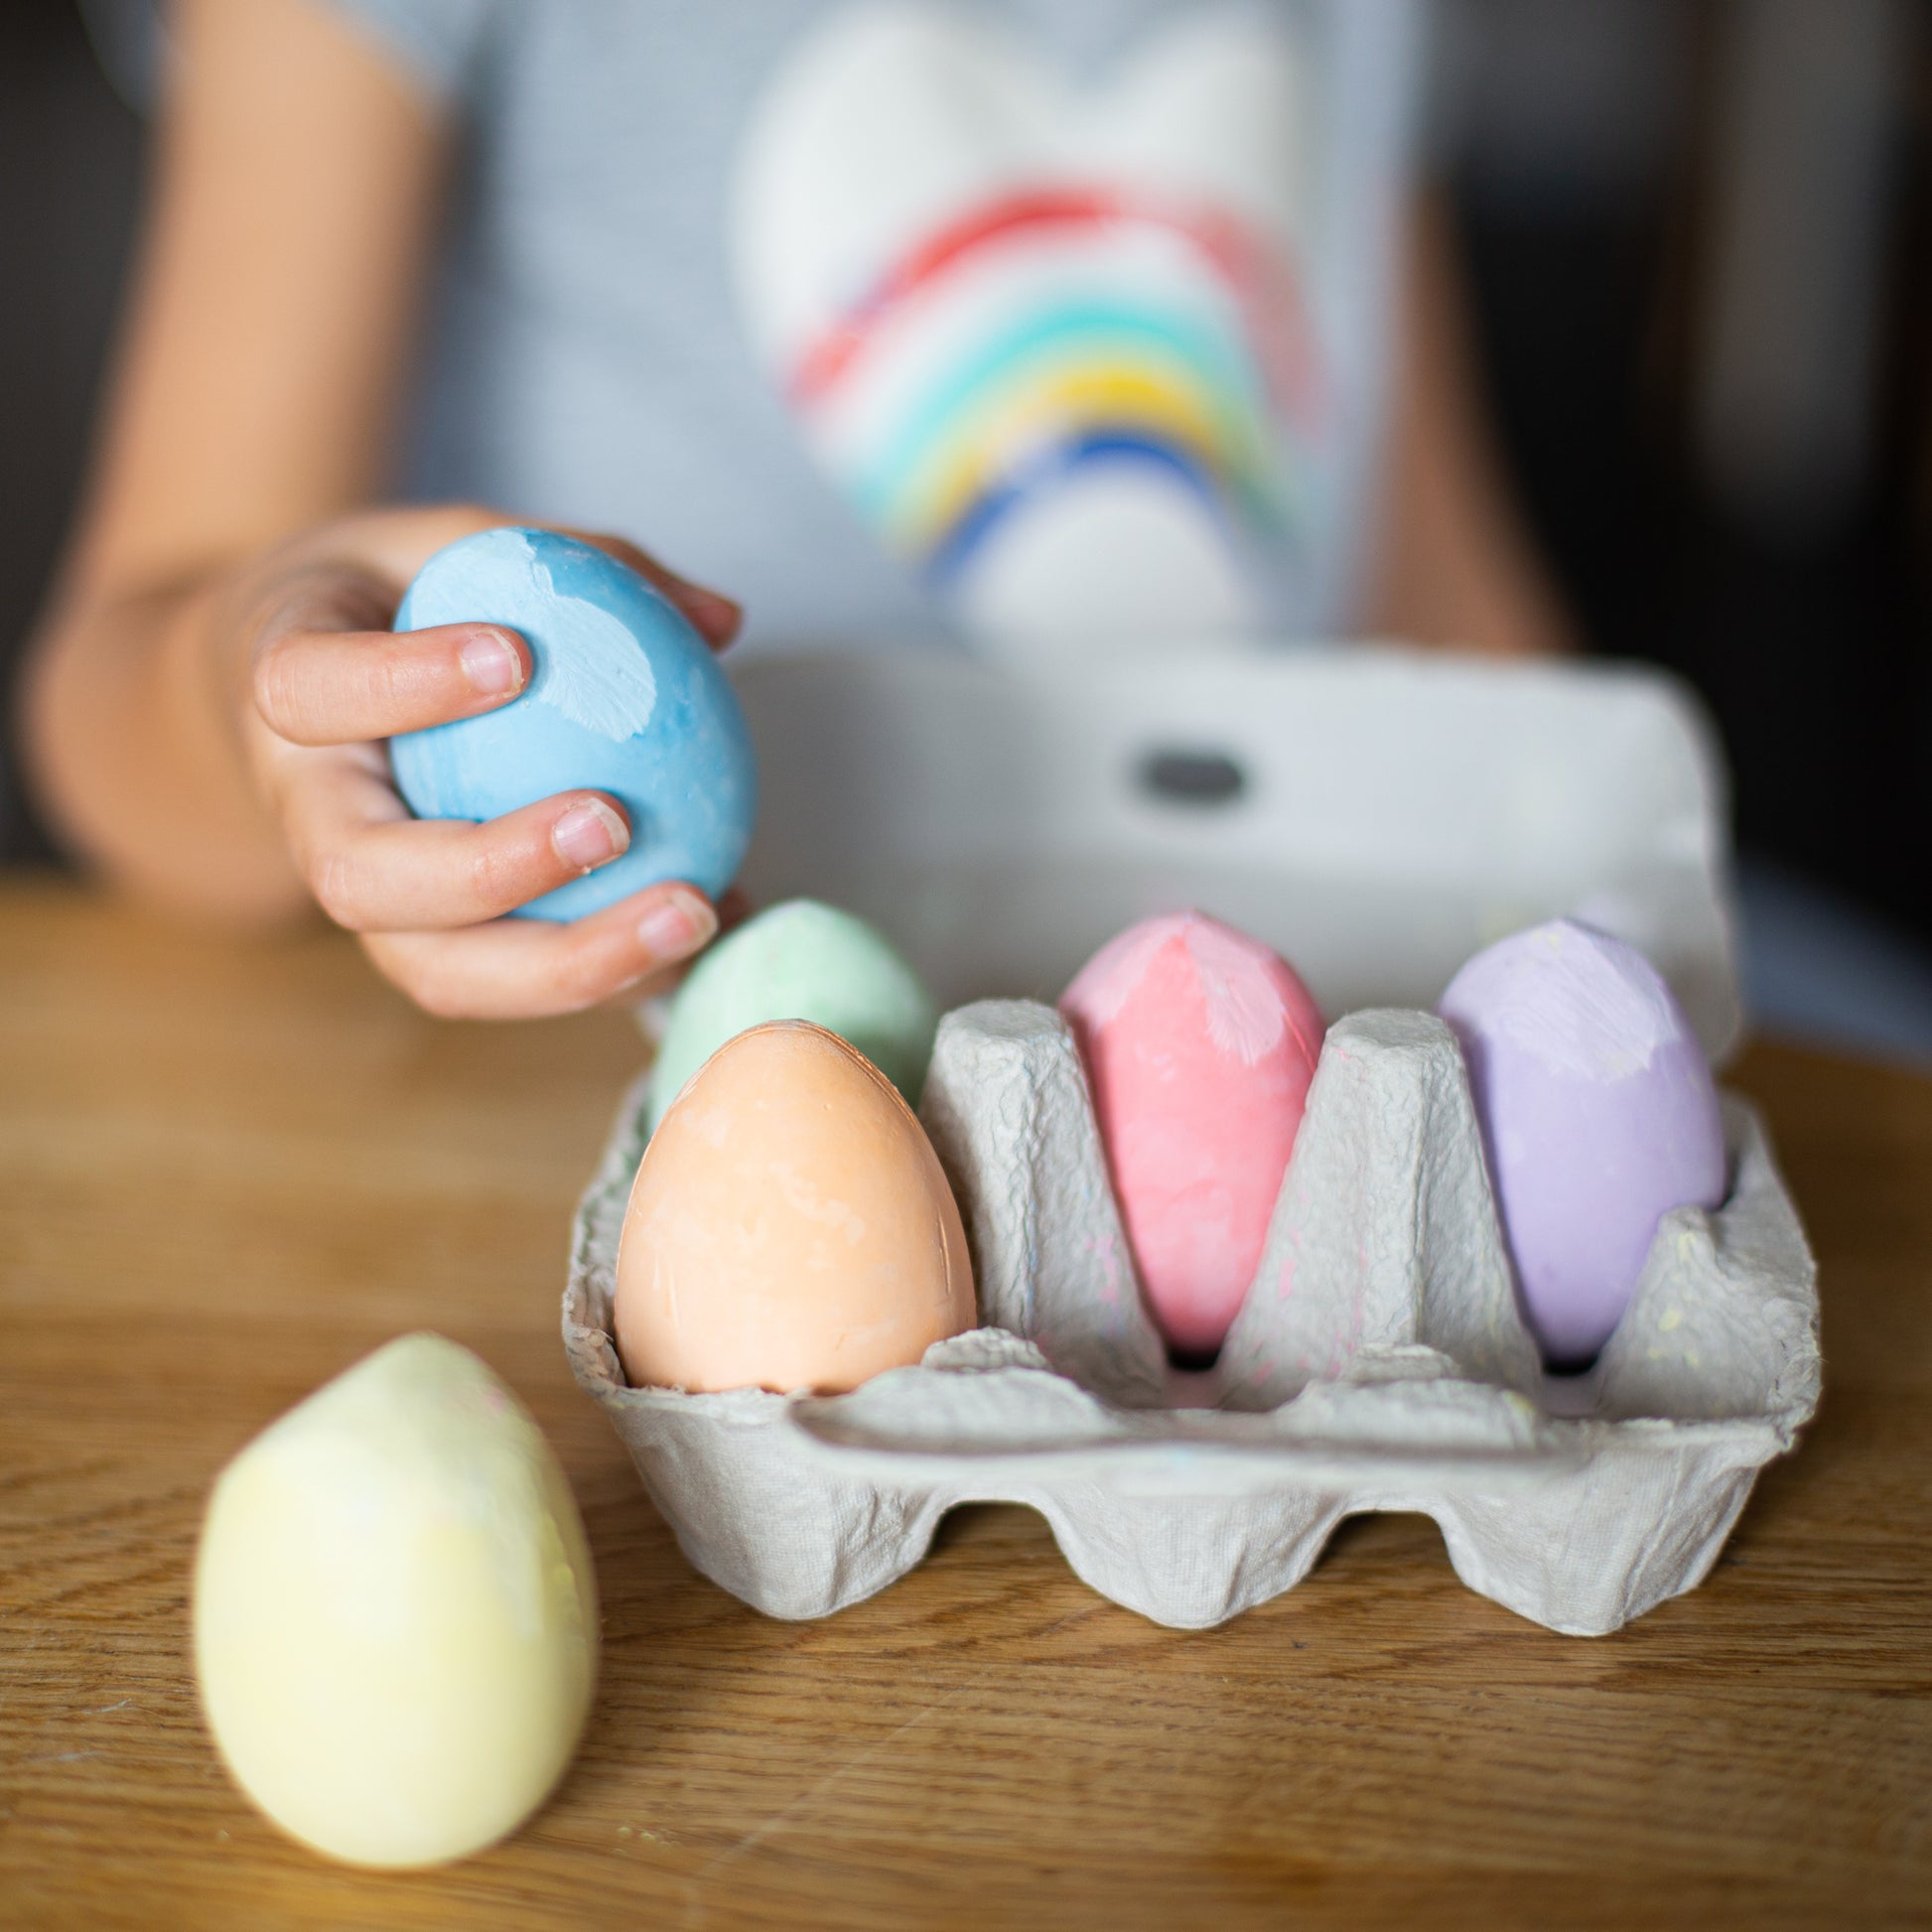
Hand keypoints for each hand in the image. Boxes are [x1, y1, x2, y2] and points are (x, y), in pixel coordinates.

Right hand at [230, 504, 744, 1018]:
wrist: (323, 700)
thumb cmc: (403, 603)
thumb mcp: (464, 544)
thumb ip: (579, 560)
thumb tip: (722, 618)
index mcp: (289, 694)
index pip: (309, 693)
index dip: (400, 685)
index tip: (515, 658)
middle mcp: (310, 821)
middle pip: (362, 883)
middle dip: (492, 871)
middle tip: (613, 823)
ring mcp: (373, 906)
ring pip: (442, 971)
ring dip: (574, 962)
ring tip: (694, 911)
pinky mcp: (440, 952)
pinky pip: (522, 984)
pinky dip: (629, 972)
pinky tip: (724, 919)